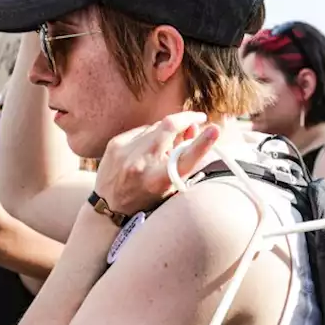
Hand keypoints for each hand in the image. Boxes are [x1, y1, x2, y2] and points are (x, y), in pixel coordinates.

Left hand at [93, 112, 219, 215]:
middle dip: (187, 118)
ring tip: (168, 144)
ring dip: (167, 131)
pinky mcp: (115, 144)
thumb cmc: (145, 198)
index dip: (204, 142)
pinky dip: (149, 136)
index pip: (186, 157)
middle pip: (169, 127)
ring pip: (156, 126)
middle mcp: (142, 164)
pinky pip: (141, 130)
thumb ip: (183, 160)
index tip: (216, 128)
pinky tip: (148, 148)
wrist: (108, 206)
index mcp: (158, 180)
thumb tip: (192, 129)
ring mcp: (126, 152)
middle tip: (197, 118)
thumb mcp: (170, 188)